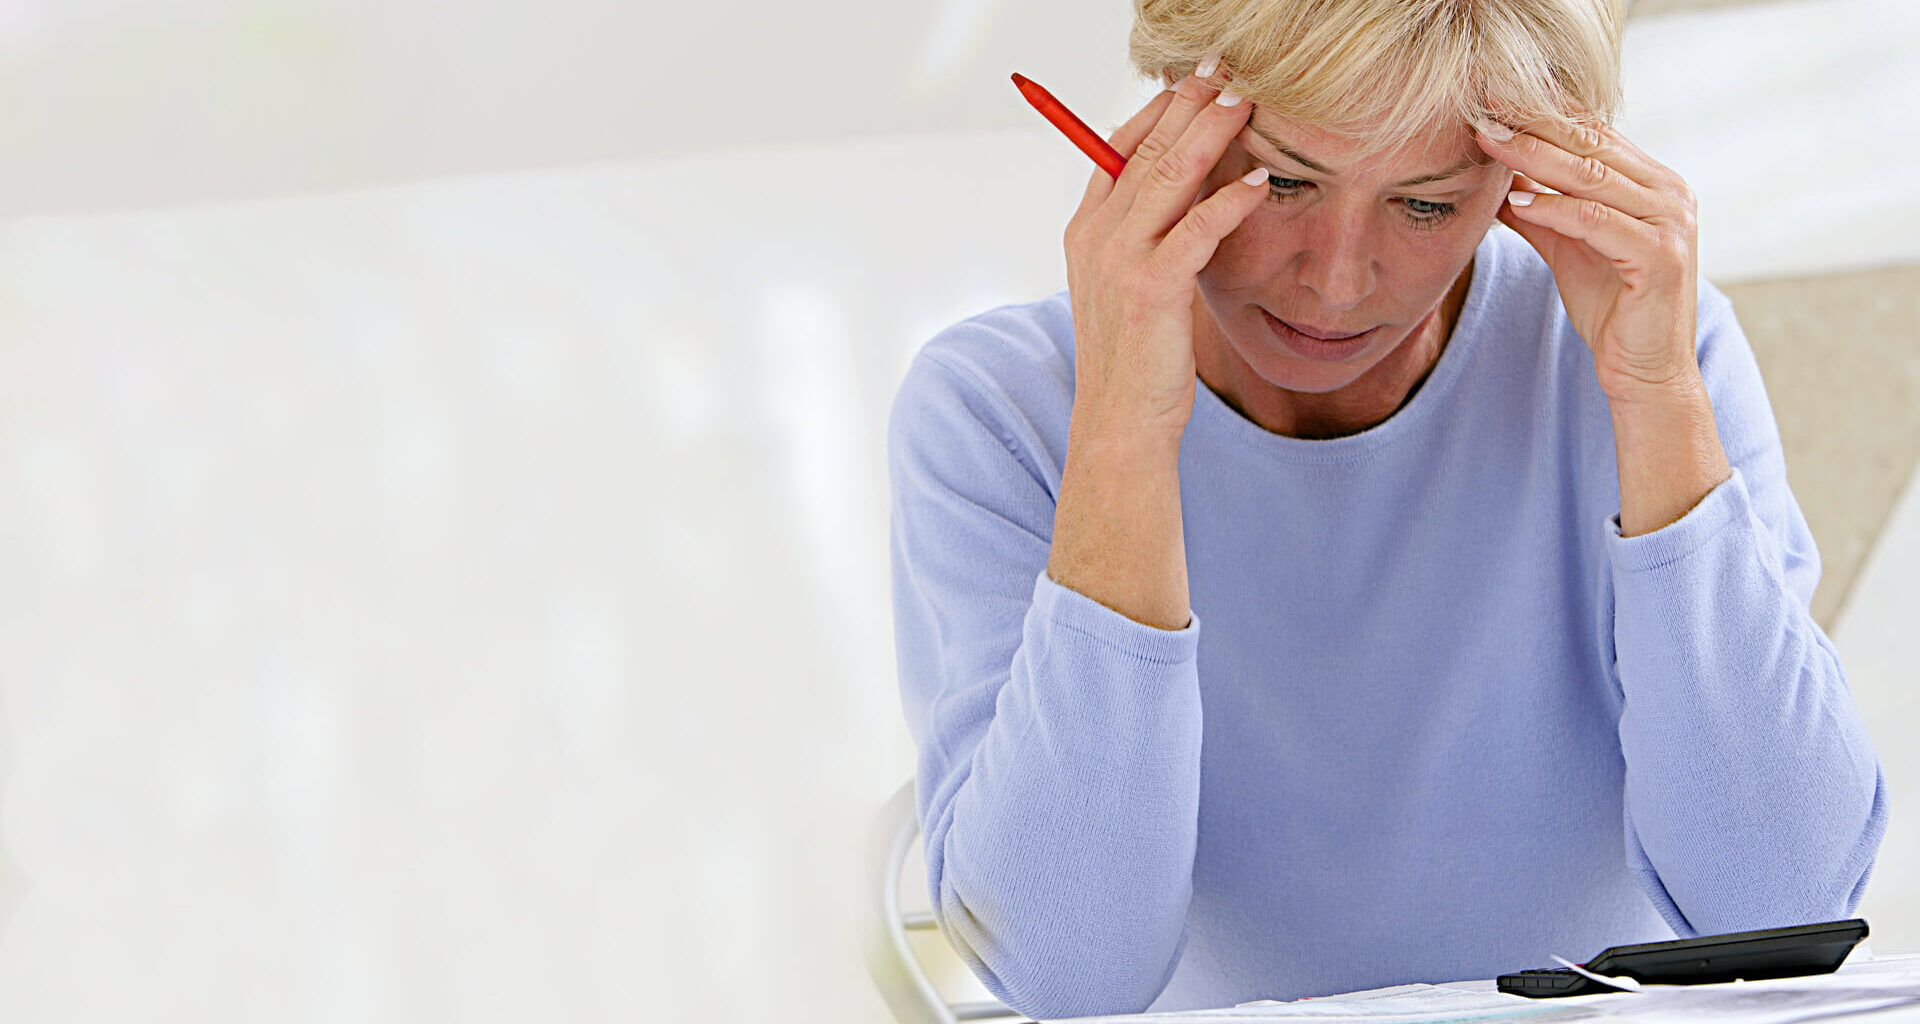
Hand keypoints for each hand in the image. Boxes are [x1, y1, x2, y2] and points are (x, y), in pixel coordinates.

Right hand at [1062, 64, 1267, 446]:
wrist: (1118, 424)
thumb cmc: (1133, 360)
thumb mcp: (1130, 288)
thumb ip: (1147, 238)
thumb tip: (1187, 195)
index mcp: (1086, 233)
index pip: (1115, 149)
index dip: (1155, 110)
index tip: (1191, 83)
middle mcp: (1096, 238)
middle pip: (1144, 149)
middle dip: (1187, 103)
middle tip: (1225, 69)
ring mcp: (1120, 262)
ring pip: (1168, 176)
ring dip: (1210, 132)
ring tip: (1245, 101)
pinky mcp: (1152, 289)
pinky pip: (1196, 228)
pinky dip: (1230, 200)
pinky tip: (1259, 181)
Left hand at [1476, 118, 1701, 402]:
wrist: (1644, 370)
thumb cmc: (1612, 307)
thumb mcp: (1566, 247)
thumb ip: (1539, 210)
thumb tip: (1493, 179)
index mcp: (1652, 182)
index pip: (1592, 135)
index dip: (1540, 116)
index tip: (1491, 102)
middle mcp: (1669, 192)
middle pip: (1591, 146)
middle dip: (1532, 126)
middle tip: (1484, 110)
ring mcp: (1670, 222)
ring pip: (1592, 177)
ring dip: (1535, 159)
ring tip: (1490, 145)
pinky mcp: (1659, 255)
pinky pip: (1595, 221)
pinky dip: (1553, 208)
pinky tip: (1516, 201)